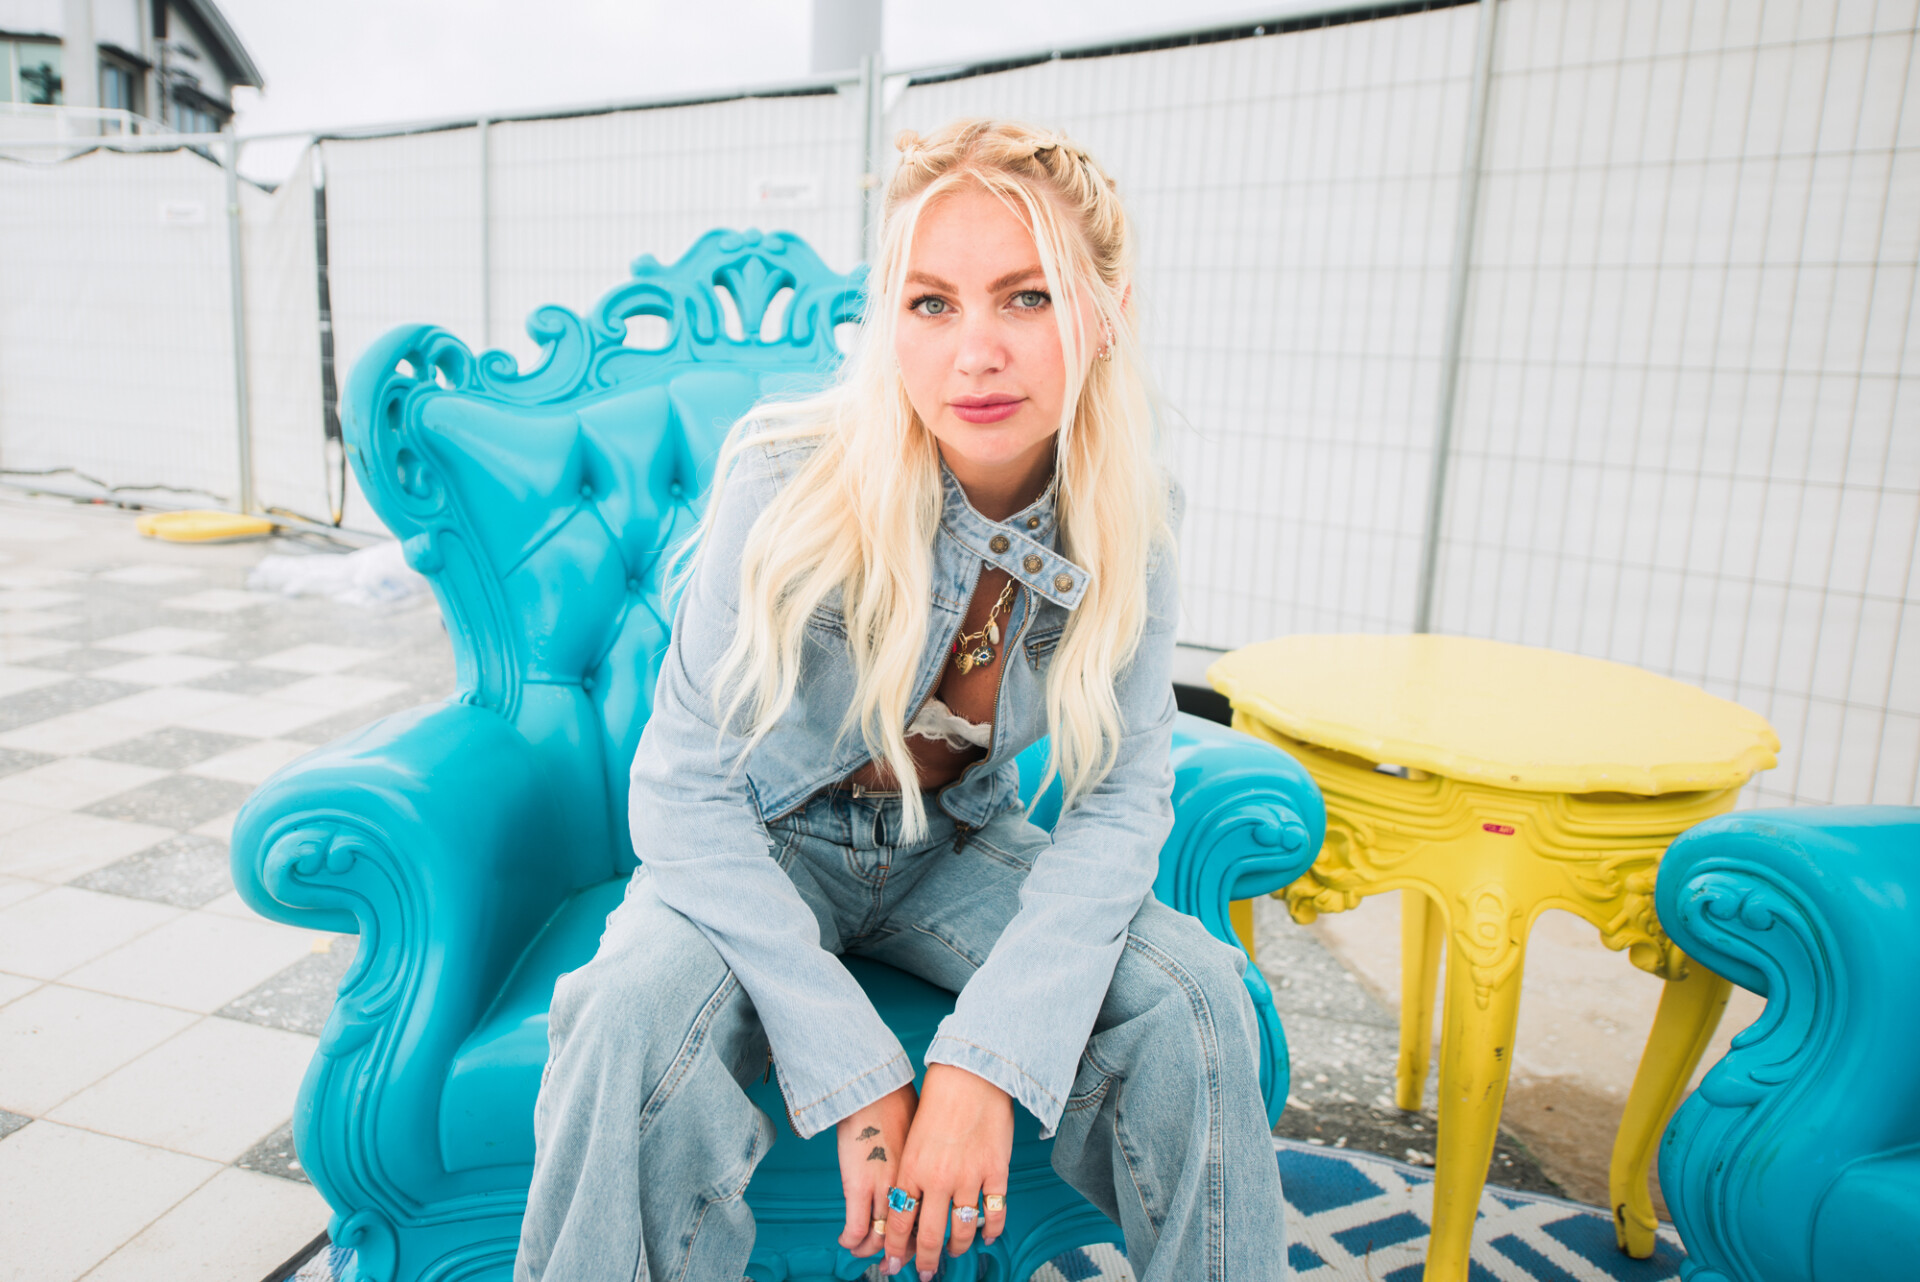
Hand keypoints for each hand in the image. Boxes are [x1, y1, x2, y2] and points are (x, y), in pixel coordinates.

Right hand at [836, 1082, 917, 1258]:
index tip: (919, 1245)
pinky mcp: (858, 1187)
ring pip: (882, 1237)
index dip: (925, 1238)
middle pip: (911, 1235)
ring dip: (873, 1251)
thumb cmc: (899, 1103)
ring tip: (867, 1252)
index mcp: (928, 1177)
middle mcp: (909, 1188)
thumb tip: (930, 1165)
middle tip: (896, 1260)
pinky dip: (852, 1240)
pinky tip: (849, 1242)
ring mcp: (883, 1189)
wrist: (874, 1090)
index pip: (932, 1220)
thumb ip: (926, 1157)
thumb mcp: (924, 1133)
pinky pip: (857, 1229)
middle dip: (904, 1254)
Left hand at [884, 1064, 1013, 1278]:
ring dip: (958, 1247)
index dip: (895, 1249)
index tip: (893, 1264)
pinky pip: (995, 1214)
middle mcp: (938, 1178)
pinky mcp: (996, 1171)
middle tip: (926, 1274)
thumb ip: (911, 1176)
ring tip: (956, 1251)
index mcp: (911, 1169)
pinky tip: (988, 1236)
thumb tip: (909, 1211)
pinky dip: (991, 1230)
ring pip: (962, 1231)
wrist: (969, 1076)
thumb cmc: (939, 1104)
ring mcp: (969, 1176)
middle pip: (930, 1236)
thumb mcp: (913, 1142)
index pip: (899, 1222)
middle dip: (927, 1262)